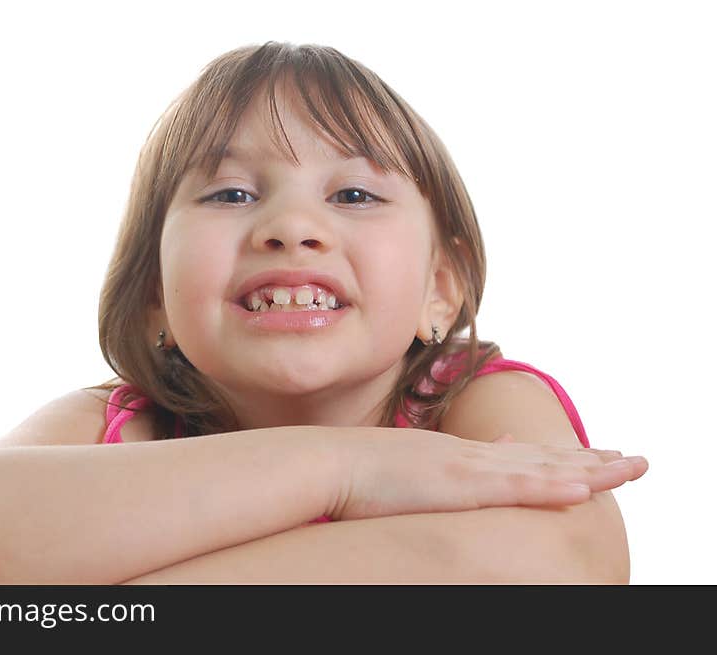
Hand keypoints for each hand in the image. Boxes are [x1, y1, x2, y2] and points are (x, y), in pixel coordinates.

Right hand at [331, 427, 647, 520]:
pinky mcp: (458, 484)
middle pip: (544, 458)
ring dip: (591, 470)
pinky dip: (551, 487)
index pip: (522, 457)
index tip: (592, 459)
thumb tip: (467, 461)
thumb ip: (444, 466)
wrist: (330, 460)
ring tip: (631, 469)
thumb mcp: (408, 468)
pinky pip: (515, 488)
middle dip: (592, 461)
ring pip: (543, 469)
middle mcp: (472, 456)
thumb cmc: (359, 473)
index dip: (562, 458)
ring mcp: (468, 467)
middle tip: (632, 462)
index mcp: (459, 456)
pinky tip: (584, 489)